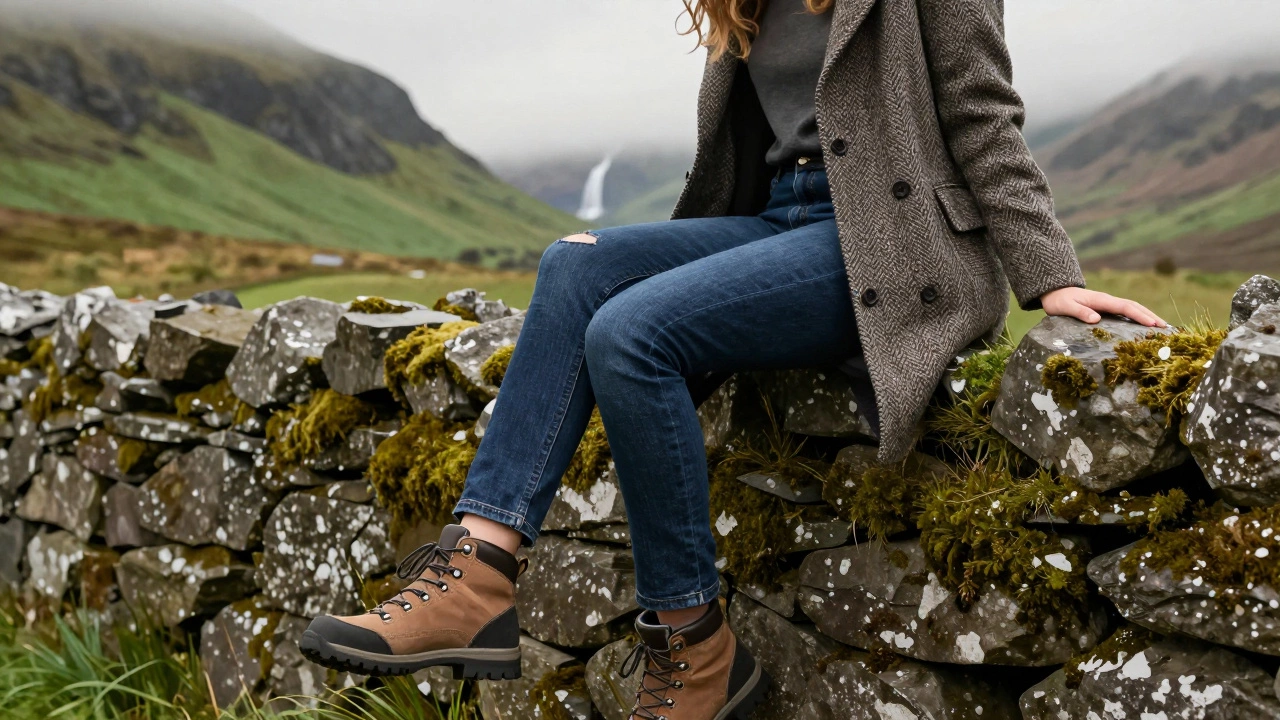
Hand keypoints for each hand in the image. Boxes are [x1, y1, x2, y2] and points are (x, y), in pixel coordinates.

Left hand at [1040, 287, 1166, 327]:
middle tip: (1166, 328)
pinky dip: (1138, 317)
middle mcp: (1108, 300)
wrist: (1054, 292)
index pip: (1125, 307)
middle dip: (1150, 316)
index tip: (1152, 324)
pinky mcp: (1106, 308)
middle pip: (1134, 307)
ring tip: (1162, 327)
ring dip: (1147, 316)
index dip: (1139, 315)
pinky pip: (1126, 312)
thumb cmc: (1059, 301)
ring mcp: (1108, 304)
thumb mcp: (1065, 307)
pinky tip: (1144, 327)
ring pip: (1132, 308)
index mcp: (1101, 300)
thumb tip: (1096, 319)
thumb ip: (1080, 312)